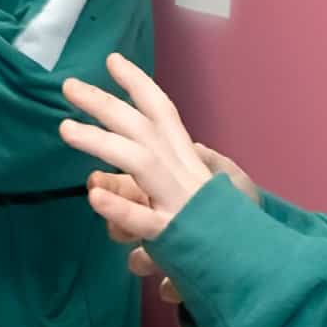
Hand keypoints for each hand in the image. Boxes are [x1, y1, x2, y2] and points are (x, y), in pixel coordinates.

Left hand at [56, 54, 215, 243]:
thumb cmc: (227, 233)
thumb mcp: (190, 201)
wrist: (261, 265)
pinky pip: (145, 221)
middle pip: (143, 129)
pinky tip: (94, 196)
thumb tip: (99, 186)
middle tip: (69, 85)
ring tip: (65, 129)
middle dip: (106, 103)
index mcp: (190, 163)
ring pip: (140, 162)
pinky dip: (120, 207)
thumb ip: (146, 192)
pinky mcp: (177, 236)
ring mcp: (180, 202)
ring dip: (102, 142)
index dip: (139, 85)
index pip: (163, 115)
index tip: (112, 61)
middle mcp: (185, 175)